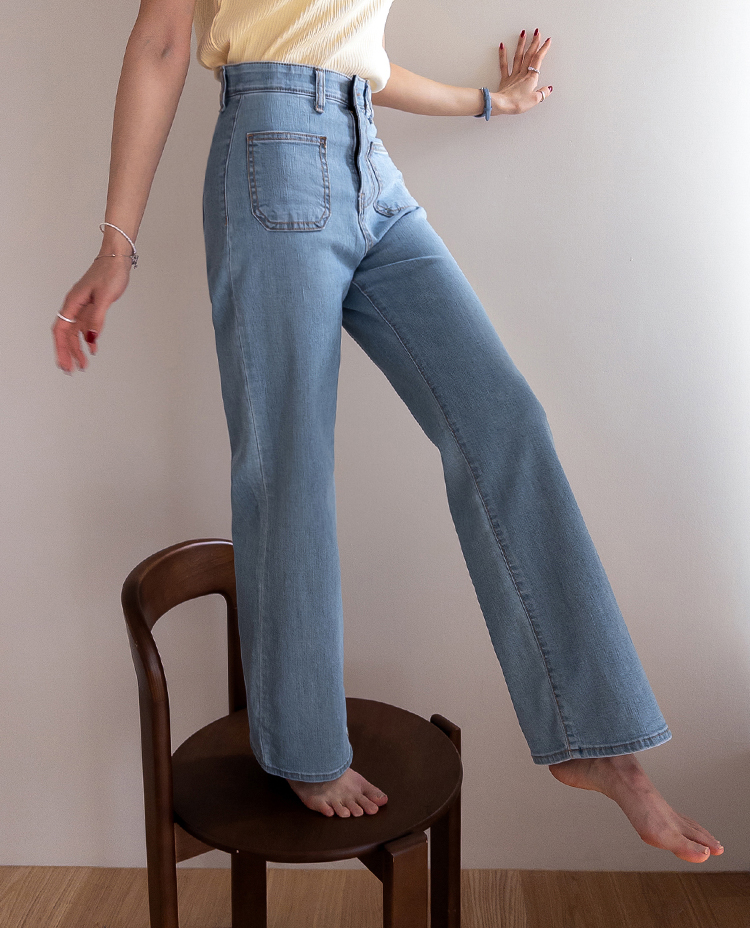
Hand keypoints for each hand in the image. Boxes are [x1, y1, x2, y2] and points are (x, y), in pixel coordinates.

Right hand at [52, 256, 130, 373]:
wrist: (117, 259)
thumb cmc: (110, 273)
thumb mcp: (104, 297)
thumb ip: (97, 319)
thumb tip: (91, 338)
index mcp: (73, 303)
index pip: (61, 330)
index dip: (61, 348)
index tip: (65, 363)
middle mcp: (74, 306)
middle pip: (66, 334)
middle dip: (68, 353)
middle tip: (73, 370)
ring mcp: (83, 307)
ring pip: (75, 332)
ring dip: (78, 348)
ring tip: (83, 364)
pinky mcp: (92, 307)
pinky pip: (85, 326)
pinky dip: (87, 339)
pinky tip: (93, 348)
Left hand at [493, 29, 552, 115]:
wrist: (501, 105)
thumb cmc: (517, 103)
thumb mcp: (534, 100)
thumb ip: (542, 93)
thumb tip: (548, 89)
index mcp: (531, 78)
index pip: (538, 60)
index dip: (543, 49)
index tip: (548, 40)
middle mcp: (522, 74)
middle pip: (529, 55)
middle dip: (534, 42)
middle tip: (537, 32)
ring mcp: (513, 76)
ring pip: (518, 57)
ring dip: (521, 44)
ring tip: (523, 33)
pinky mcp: (505, 80)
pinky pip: (503, 65)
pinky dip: (503, 55)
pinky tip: (502, 46)